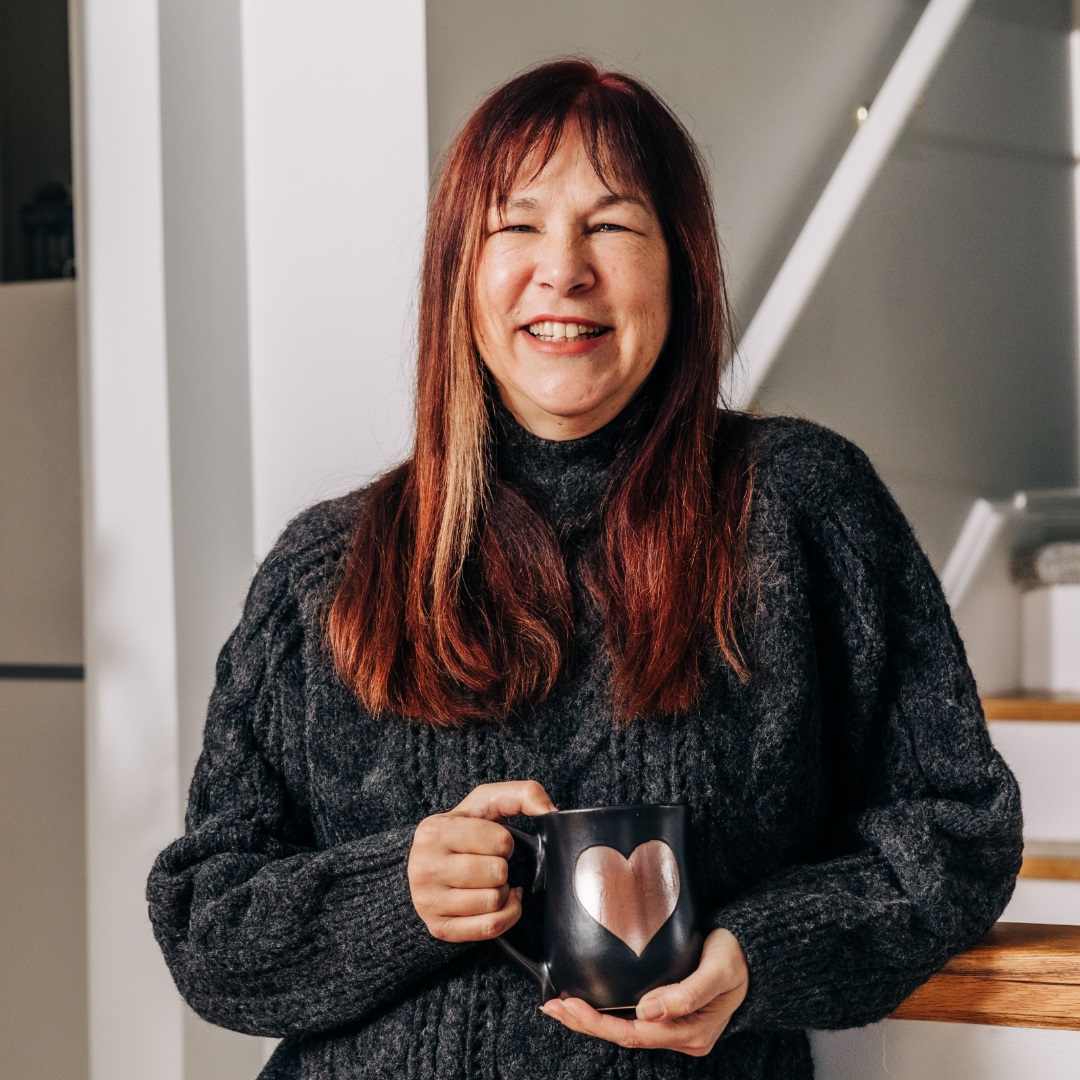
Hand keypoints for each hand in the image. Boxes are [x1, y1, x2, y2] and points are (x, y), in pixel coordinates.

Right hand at [408, 780, 556, 942]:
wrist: (426, 867)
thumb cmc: (461, 833)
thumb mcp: (485, 803)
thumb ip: (521, 794)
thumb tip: (549, 810)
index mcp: (433, 831)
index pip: (499, 840)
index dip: (505, 842)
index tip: (493, 843)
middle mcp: (424, 866)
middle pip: (497, 873)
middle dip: (502, 868)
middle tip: (490, 864)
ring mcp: (428, 901)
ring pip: (494, 901)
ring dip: (502, 892)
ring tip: (490, 882)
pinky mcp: (440, 928)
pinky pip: (490, 928)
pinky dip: (506, 915)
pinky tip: (499, 902)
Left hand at [539, 928, 748, 1056]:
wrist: (755, 955)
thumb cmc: (738, 958)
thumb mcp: (718, 970)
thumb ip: (686, 992)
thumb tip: (646, 1010)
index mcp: (691, 1033)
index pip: (634, 1033)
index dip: (598, 1023)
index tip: (570, 1006)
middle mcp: (681, 1036)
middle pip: (624, 1036)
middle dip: (585, 1023)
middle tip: (552, 1007)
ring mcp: (676, 1029)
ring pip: (625, 1031)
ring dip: (591, 1020)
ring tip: (559, 1008)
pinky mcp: (671, 1015)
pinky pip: (633, 1021)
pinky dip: (607, 1013)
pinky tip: (589, 1005)